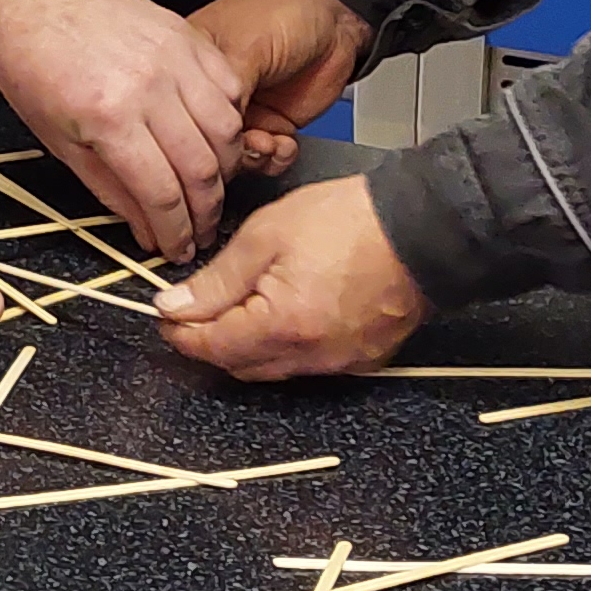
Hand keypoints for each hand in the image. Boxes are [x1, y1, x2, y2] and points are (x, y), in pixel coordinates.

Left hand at [0, 0, 246, 259]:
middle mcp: (151, 87)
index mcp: (110, 118)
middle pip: (203, 168)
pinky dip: (229, 119)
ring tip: (210, 189)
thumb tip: (149, 230)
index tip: (178, 250)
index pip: (163, 194)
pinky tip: (213, 137)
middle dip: (207, 212)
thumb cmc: (27, 65)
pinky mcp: (186, 34)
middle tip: (201, 231)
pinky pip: (228, 86)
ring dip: (226, 170)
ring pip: (228, 130)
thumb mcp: (56, 140)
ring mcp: (174, 56)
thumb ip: (109, 188)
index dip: (176, 232)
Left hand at [158, 177, 426, 378]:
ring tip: (237, 307)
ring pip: (275, 369)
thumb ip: (216, 280)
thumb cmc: (348, 221)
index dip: (182, 334)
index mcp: (283, 327)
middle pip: (241, 366)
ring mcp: (342, 364)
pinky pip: (310, 365)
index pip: (213, 348)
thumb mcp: (266, 236)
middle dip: (212, 342)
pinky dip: (286, 347)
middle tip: (196, 309)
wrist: (424, 226)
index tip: (166, 316)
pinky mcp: (365, 360)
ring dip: (248, 346)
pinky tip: (282, 315)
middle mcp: (313, 358)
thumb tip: (174, 307)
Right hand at [191, 0, 369, 172]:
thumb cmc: (284, 13)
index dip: (198, 133)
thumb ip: (227, 91)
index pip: (181, 113)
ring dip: (255, 156)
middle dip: (228, 152)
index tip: (217, 139)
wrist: (336, 19)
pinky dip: (277, 158)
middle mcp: (213, 95)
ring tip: (270, 142)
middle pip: (205, 141)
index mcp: (191, 67)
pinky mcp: (271, 125)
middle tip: (249, 141)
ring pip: (235, 155)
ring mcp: (243, 113)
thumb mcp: (247, 47)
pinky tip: (285, 143)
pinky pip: (266, 157)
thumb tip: (212, 132)